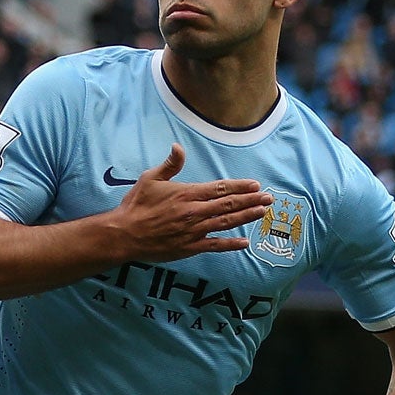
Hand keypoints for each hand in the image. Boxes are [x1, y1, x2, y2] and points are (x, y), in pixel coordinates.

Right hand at [105, 144, 273, 262]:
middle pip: (229, 205)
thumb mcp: (150, 179)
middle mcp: (195, 212)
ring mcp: (194, 231)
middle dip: (251, 200)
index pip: (220, 189)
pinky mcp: (190, 247)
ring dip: (247, 217)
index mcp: (187, 194)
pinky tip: (245, 242)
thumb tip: (179, 147)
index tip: (255, 185)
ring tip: (263, 212)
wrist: (125, 234)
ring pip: (227, 223)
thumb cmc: (136, 206)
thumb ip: (169, 164)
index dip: (240, 187)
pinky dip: (231, 244)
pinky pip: (216, 245)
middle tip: (269, 198)